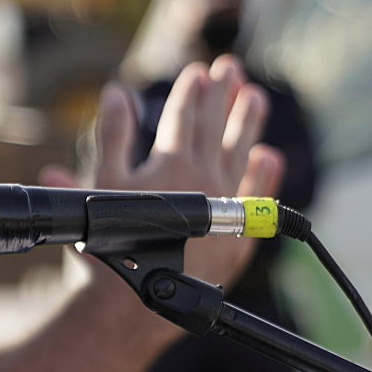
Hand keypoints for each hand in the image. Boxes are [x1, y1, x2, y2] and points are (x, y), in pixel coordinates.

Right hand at [44, 59, 283, 303]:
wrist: (132, 303)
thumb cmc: (110, 247)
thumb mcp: (102, 184)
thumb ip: (112, 136)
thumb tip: (115, 93)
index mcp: (171, 163)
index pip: (185, 115)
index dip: (192, 90)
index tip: (199, 70)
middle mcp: (205, 178)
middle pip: (216, 126)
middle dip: (223, 93)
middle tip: (231, 68)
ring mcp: (227, 204)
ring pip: (242, 152)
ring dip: (248, 122)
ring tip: (256, 97)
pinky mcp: (238, 234)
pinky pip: (258, 195)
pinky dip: (264, 173)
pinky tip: (268, 156)